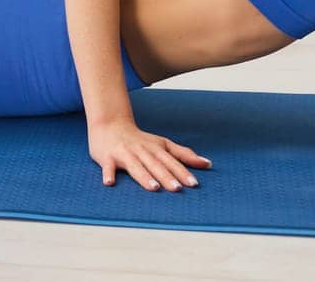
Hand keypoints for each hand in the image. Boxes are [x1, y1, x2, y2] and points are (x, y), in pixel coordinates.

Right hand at [88, 118, 209, 191]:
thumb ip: (184, 154)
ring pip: (135, 166)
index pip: (171, 161)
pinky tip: (109, 183)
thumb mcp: (163, 144)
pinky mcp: (107, 157)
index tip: (194, 184)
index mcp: (155, 148)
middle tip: (177, 189)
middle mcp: (141, 150)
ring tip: (153, 188)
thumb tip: (208, 163)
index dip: (182, 172)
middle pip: (155, 164)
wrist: (109, 124)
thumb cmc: (139, 139)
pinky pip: (108, 166)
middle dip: (166, 176)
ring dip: (144, 176)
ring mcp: (124, 153)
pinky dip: (108, 174)